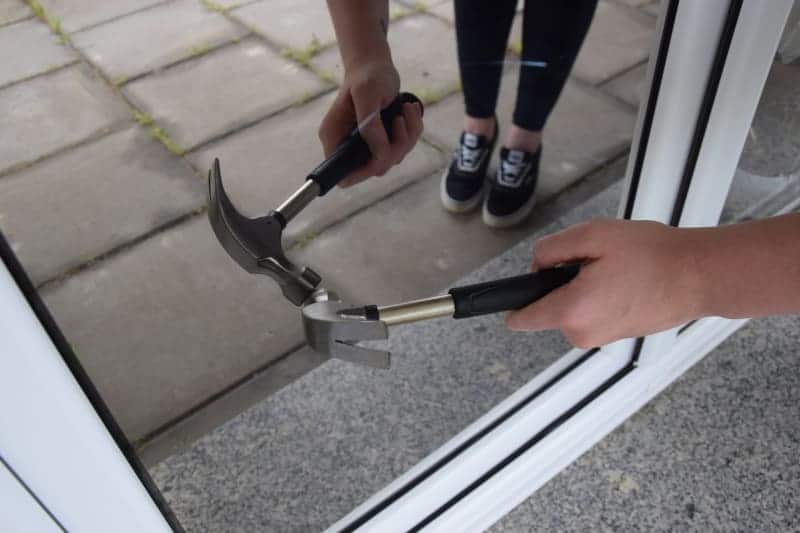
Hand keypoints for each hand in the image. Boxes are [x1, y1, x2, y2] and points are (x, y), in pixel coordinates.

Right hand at [318, 58, 422, 186]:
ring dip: (406, 137)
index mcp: (335, 137)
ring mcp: (367, 143)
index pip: (343, 175)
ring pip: (392, 158)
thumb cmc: (367, 76)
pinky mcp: (383, 137)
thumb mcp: (367, 96)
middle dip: (393, 149)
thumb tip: (380, 154)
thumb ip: (370, 127)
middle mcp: (348, 144)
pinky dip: (412, 130)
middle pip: (374, 168)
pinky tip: (409, 110)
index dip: (364, 172)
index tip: (382, 155)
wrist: (375, 63)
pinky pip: (402, 146)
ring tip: (406, 110)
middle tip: (399, 122)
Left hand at [505, 219, 704, 347]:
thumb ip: (552, 250)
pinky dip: (597, 296)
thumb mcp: (593, 236)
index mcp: (572, 311)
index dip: (509, 301)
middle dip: (559, 282)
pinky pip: (590, 312)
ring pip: (570, 308)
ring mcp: (599, 338)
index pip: (520, 318)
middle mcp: (582, 333)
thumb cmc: (654, 255)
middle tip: (593, 262)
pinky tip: (623, 281)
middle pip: (547, 306)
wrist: (699, 275)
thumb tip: (535, 265)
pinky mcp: (614, 335)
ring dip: (581, 288)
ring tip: (615, 270)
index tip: (492, 298)